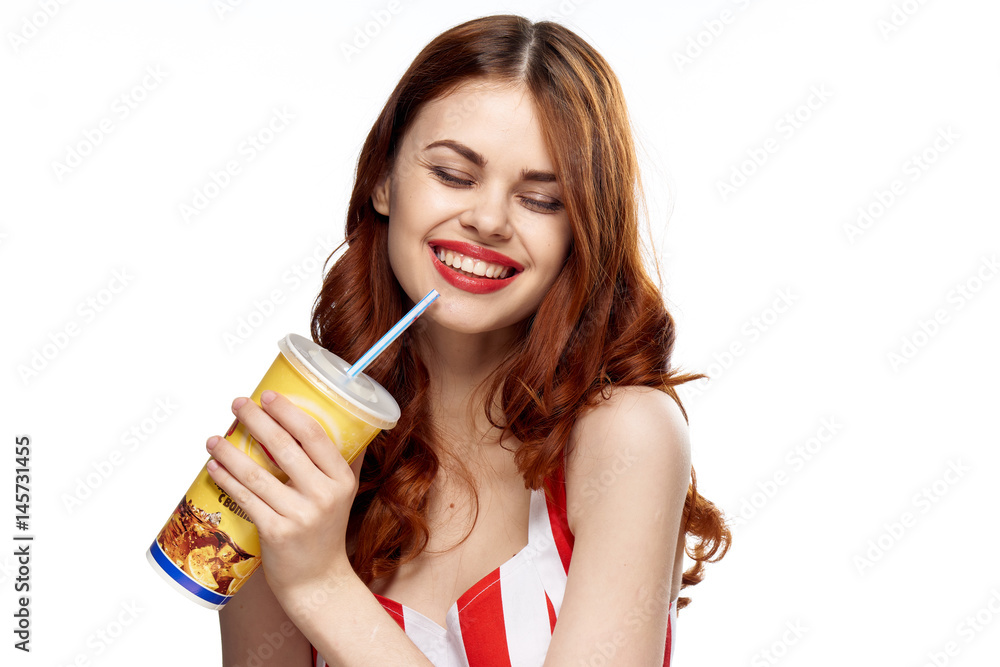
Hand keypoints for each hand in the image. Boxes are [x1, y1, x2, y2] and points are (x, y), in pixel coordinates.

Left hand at [204, 390, 362, 603]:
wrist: (317, 580)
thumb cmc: (324, 531)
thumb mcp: (343, 495)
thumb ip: (342, 461)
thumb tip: (339, 418)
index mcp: (342, 480)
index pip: (315, 436)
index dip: (289, 412)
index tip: (268, 395)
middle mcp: (324, 496)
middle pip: (284, 448)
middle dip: (256, 420)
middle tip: (238, 403)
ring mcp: (299, 516)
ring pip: (257, 474)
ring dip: (231, 451)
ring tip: (214, 437)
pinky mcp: (275, 532)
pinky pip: (245, 499)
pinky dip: (226, 479)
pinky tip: (213, 466)